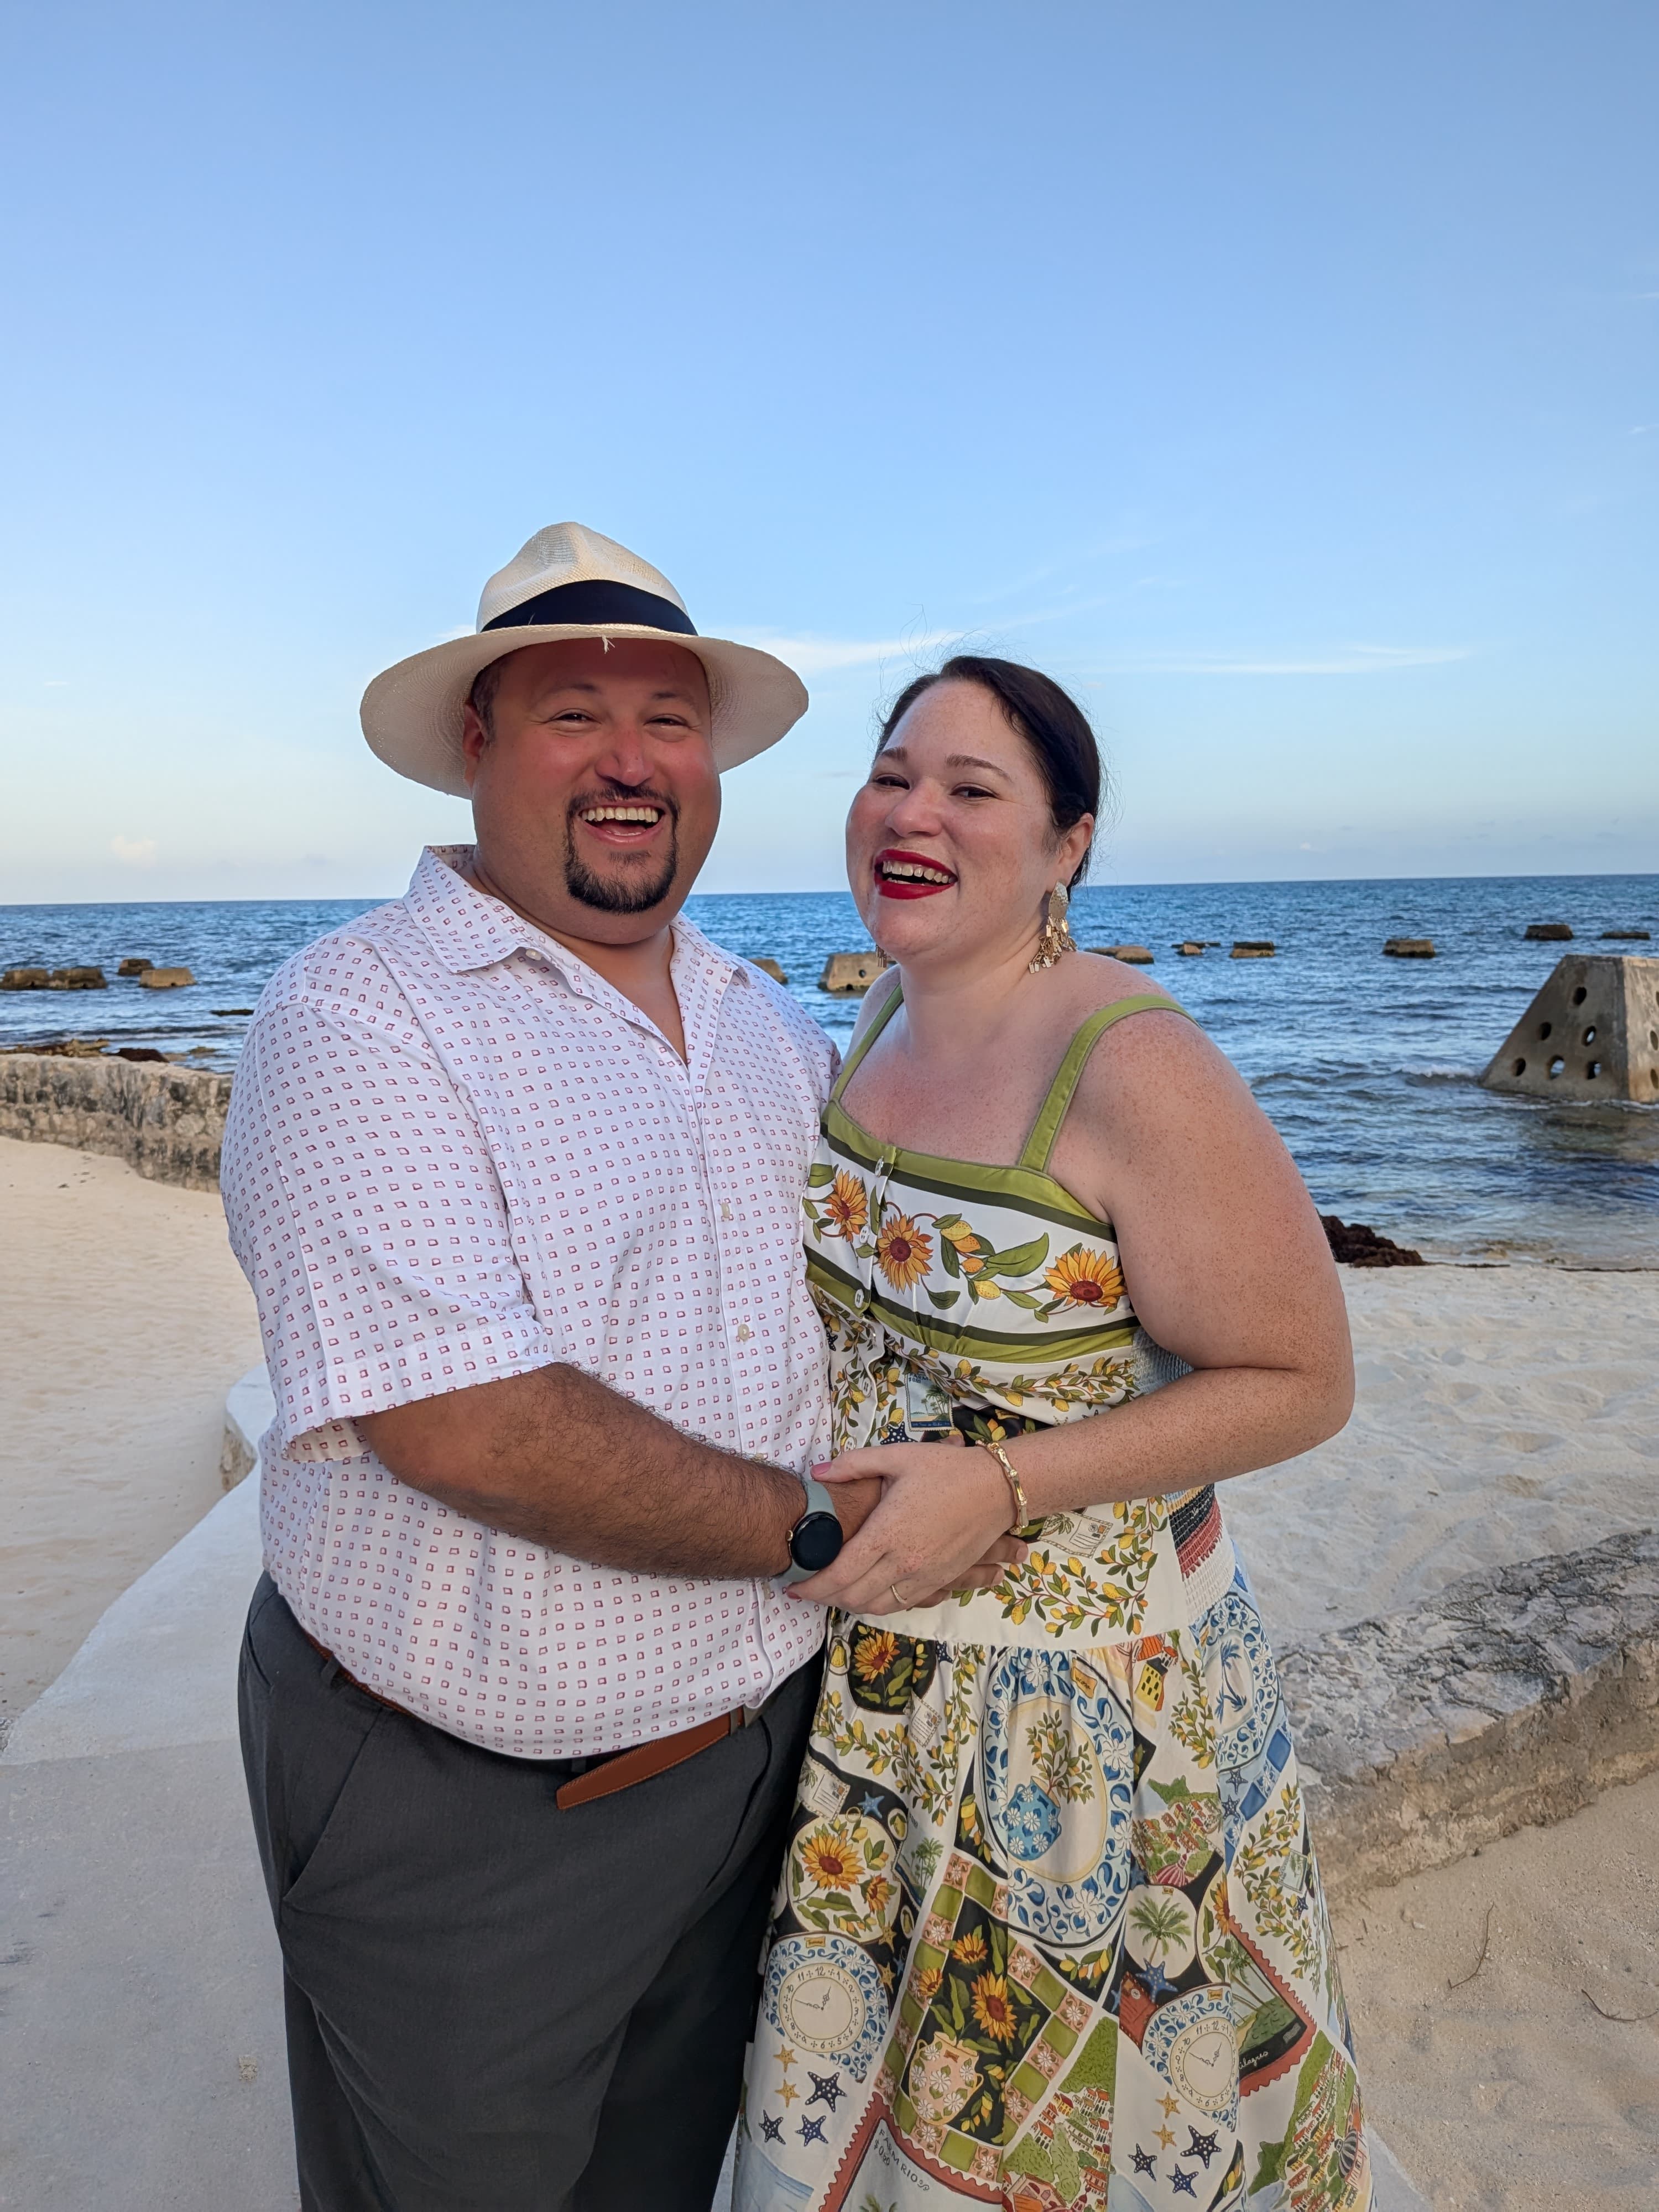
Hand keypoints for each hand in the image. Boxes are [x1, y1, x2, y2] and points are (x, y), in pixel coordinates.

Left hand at [789, 1440, 1026, 1613]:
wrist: (996, 1489)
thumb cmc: (946, 1469)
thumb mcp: (897, 1457)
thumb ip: (854, 1465)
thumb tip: (817, 1473)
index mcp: (887, 1533)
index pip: (839, 1573)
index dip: (811, 1585)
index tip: (792, 1585)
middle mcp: (903, 1562)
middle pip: (853, 1596)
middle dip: (825, 1598)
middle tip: (808, 1589)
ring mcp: (923, 1576)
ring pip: (877, 1606)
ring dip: (850, 1604)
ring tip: (834, 1593)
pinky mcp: (940, 1581)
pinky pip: (902, 1604)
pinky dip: (879, 1604)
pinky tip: (868, 1593)